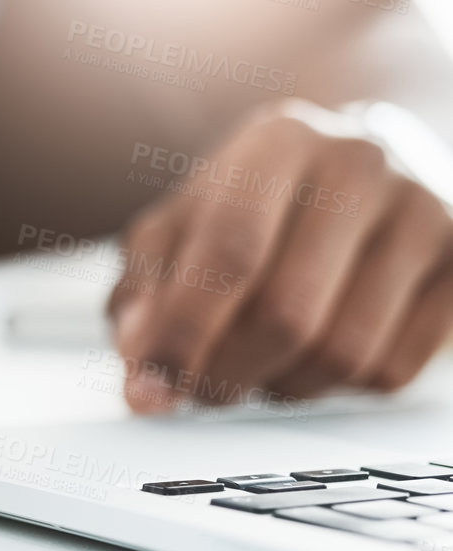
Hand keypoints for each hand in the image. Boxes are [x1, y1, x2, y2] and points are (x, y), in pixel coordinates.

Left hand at [110, 101, 452, 413]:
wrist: (359, 177)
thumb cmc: (249, 212)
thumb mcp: (177, 234)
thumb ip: (143, 300)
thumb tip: (144, 382)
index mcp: (278, 143)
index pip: (230, 253)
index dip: (183, 336)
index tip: (151, 390)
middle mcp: (359, 164)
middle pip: (286, 315)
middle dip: (226, 374)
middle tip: (198, 390)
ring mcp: (424, 212)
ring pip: (341, 353)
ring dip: (280, 386)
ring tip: (256, 366)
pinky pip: (389, 371)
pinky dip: (335, 388)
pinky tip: (312, 358)